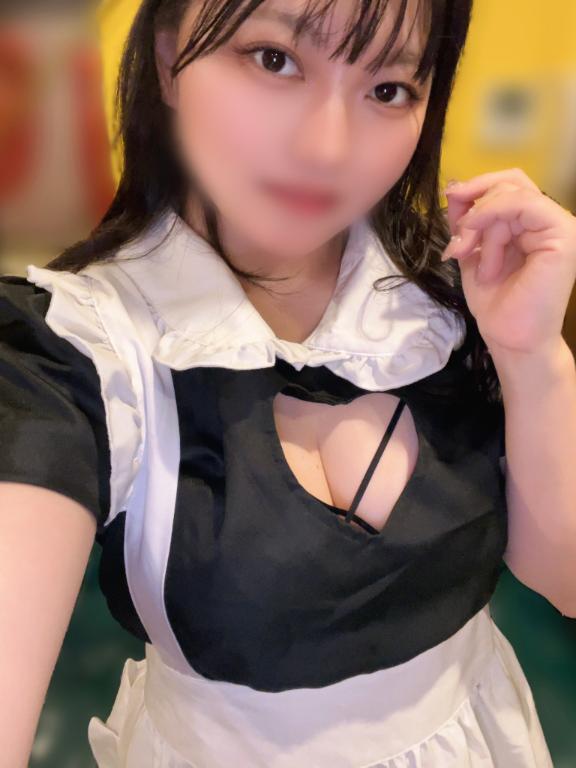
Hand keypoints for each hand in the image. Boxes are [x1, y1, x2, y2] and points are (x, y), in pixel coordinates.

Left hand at [441, 168, 575, 354]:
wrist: (509, 337)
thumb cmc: (495, 302)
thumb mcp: (472, 252)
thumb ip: (466, 221)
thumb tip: (454, 189)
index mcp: (531, 223)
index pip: (507, 185)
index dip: (476, 188)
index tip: (450, 202)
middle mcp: (549, 220)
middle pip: (511, 181)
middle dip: (475, 204)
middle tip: (457, 236)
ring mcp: (560, 226)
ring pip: (511, 195)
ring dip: (481, 225)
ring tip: (471, 256)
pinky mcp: (563, 235)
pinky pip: (524, 204)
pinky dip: (493, 221)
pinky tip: (481, 252)